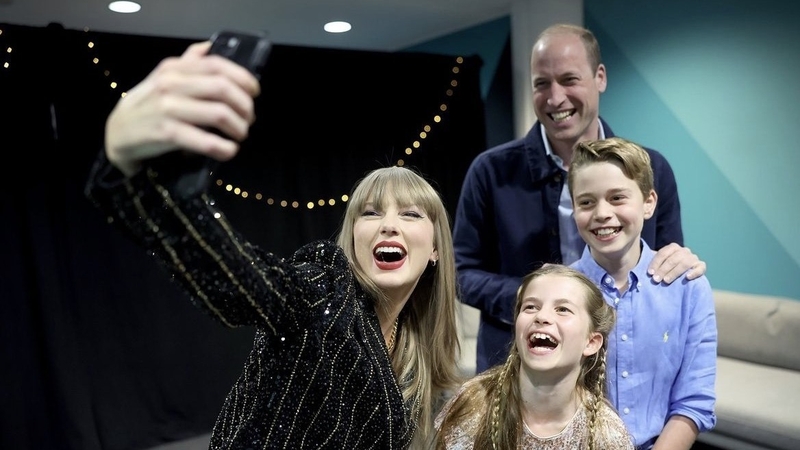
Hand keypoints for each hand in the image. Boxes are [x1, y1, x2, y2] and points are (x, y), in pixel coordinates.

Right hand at [104, 41, 261, 175]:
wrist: (118, 132)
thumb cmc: (148, 105)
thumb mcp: (164, 78)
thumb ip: (187, 63)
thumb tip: (208, 47)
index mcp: (174, 68)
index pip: (217, 65)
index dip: (243, 78)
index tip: (254, 92)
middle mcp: (171, 84)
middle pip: (223, 88)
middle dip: (244, 106)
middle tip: (249, 118)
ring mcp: (168, 109)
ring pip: (219, 114)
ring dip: (239, 128)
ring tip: (240, 135)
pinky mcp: (167, 134)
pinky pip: (206, 141)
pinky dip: (224, 148)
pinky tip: (228, 150)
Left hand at [648, 242, 705, 283]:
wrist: (682, 274)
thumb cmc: (666, 270)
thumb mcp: (659, 264)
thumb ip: (652, 263)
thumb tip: (636, 268)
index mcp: (673, 248)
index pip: (663, 253)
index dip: (655, 263)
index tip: (650, 273)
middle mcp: (684, 251)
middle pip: (673, 258)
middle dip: (663, 269)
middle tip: (656, 279)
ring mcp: (693, 258)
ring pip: (685, 263)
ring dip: (675, 272)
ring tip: (666, 281)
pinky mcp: (701, 266)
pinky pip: (700, 268)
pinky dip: (694, 272)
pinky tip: (687, 277)